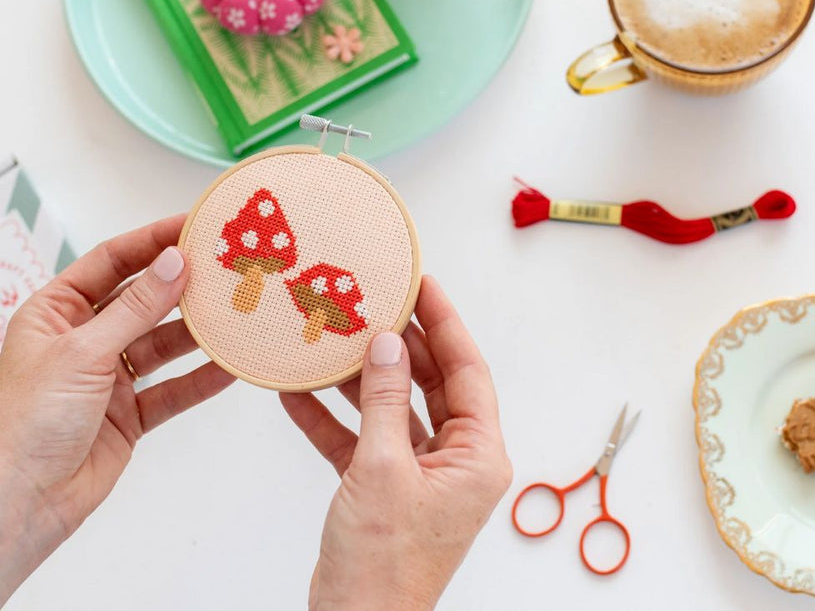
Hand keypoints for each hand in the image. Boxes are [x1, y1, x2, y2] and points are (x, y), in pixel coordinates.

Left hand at [0, 216, 234, 605]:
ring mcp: (107, 377)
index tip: (192, 226)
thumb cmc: (25, 423)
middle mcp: (83, 339)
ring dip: (197, 332)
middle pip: (143, 300)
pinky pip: (172, 389)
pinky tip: (228, 366)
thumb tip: (174, 263)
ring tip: (235, 313)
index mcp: (56, 312)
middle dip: (182, 286)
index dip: (153, 241)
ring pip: (163, 344)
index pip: (112, 261)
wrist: (20, 504)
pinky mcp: (128, 414)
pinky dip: (200, 379)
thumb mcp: (83, 351)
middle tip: (224, 267)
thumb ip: (136, 308)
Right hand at [281, 276, 512, 610]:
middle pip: (432, 383)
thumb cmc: (382, 567)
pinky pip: (364, 439)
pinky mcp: (387, 488)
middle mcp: (457, 460)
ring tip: (338, 337)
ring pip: (395, 407)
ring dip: (363, 378)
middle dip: (400, 344)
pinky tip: (300, 394)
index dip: (445, 322)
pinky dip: (335, 419)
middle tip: (376, 302)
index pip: (467, 370)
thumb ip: (383, 400)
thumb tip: (386, 344)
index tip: (423, 284)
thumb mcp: (381, 468)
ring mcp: (421, 474)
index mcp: (477, 455)